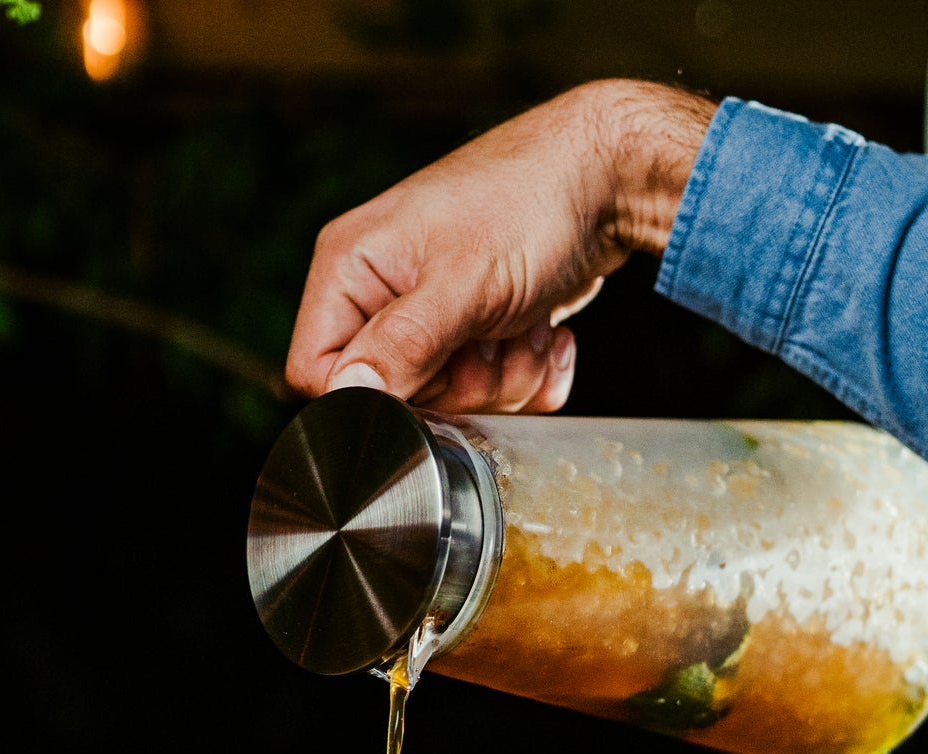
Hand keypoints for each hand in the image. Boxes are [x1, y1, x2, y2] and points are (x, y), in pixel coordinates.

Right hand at [285, 79, 714, 412]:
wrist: (609, 179)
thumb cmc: (530, 201)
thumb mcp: (462, 282)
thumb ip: (402, 345)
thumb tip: (349, 394)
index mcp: (351, 268)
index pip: (319, 371)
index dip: (375, 394)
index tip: (430, 376)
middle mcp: (384, 290)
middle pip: (399, 396)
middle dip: (461, 385)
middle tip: (493, 339)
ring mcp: (435, 311)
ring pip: (454, 400)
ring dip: (505, 377)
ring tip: (526, 324)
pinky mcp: (481, 329)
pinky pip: (497, 392)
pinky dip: (531, 373)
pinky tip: (546, 331)